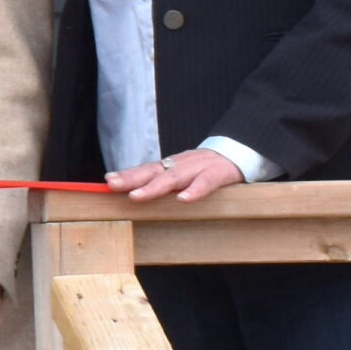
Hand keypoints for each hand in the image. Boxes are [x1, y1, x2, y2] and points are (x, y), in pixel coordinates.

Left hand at [106, 148, 243, 202]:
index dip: (127, 174)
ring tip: (136, 196)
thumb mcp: (185, 173)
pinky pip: (207, 182)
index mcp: (173, 165)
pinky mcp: (220, 173)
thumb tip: (136, 193)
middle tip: (112, 185)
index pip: (146, 169)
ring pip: (175, 177)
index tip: (107, 181)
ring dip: (154, 187)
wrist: (243, 150)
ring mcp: (200, 167)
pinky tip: (183, 199)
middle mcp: (182, 164)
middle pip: (154, 171)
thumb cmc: (208, 167)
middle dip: (131, 178)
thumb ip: (165, 181)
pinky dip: (195, 190)